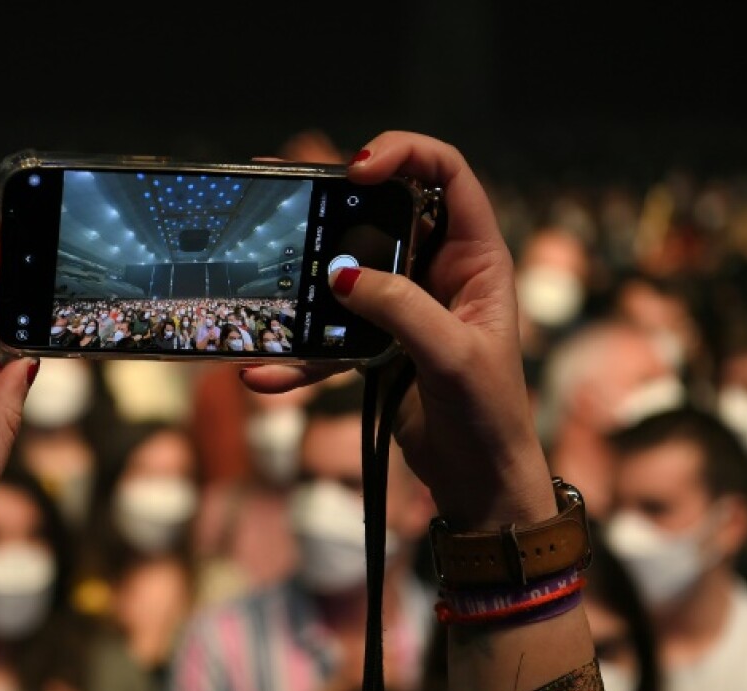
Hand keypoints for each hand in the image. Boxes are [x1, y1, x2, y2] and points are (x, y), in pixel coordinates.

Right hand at [242, 132, 553, 528]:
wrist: (478, 481)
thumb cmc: (489, 415)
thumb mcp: (451, 356)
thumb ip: (400, 308)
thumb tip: (340, 275)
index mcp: (476, 257)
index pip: (447, 174)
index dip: (405, 154)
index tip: (357, 171)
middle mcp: (439, 270)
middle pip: (383, 211)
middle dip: (334, 202)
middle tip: (286, 192)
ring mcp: (404, 306)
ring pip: (347, 270)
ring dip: (304, 273)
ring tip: (257, 260)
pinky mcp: (376, 344)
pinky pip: (329, 337)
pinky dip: (298, 355)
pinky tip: (263, 375)